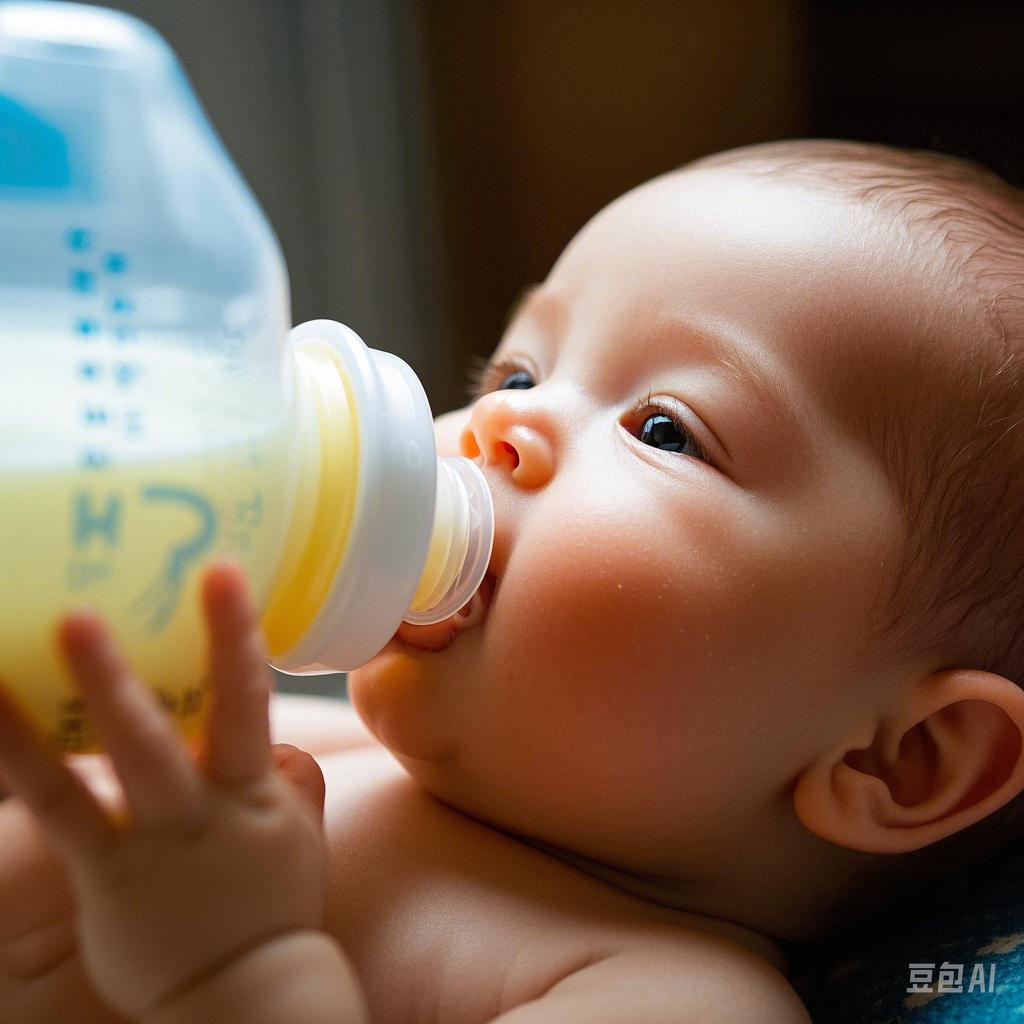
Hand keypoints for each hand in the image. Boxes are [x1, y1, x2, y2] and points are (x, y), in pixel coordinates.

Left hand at [0, 560, 328, 1020]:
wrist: (246, 993)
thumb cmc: (273, 907)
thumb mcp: (300, 837)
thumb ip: (294, 782)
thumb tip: (283, 743)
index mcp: (257, 794)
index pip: (250, 701)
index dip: (235, 635)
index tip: (222, 569)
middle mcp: (205, 810)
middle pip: (181, 726)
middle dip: (140, 664)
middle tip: (95, 602)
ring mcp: (155, 843)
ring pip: (116, 763)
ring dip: (80, 700)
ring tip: (36, 643)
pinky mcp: (107, 877)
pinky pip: (59, 812)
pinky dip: (21, 761)